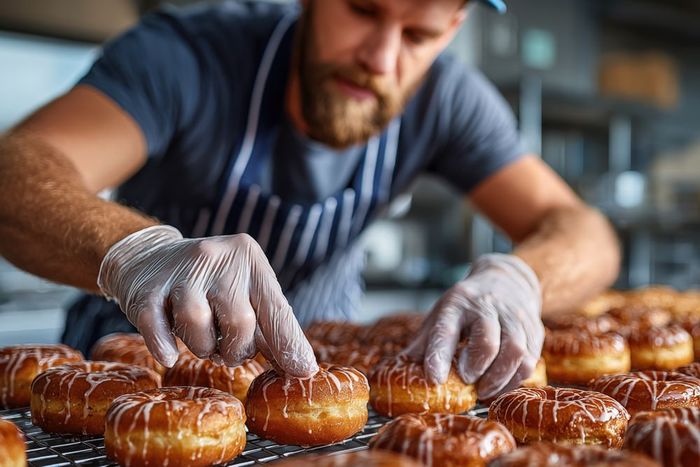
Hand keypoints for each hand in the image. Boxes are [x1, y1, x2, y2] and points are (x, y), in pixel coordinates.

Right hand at [97, 225, 317, 376]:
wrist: (148, 257)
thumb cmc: (209, 284)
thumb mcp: (244, 292)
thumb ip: (270, 327)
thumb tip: (301, 367)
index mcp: (250, 260)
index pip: (276, 309)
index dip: (289, 344)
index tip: (302, 371)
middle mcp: (218, 259)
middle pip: (240, 321)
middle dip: (236, 349)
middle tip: (228, 350)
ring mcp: (181, 272)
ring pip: (198, 325)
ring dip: (203, 347)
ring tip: (203, 340)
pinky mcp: (146, 289)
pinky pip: (156, 327)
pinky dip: (164, 346)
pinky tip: (170, 353)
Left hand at [404, 253, 542, 397]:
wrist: (507, 280)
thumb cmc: (467, 306)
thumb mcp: (441, 315)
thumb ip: (424, 342)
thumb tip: (402, 367)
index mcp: (457, 303)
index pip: (446, 329)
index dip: (439, 355)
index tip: (434, 379)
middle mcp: (487, 307)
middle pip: (487, 341)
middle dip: (476, 367)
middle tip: (467, 381)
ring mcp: (514, 318)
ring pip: (515, 353)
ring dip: (498, 379)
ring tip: (483, 390)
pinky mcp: (534, 330)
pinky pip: (530, 361)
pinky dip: (514, 380)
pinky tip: (500, 385)